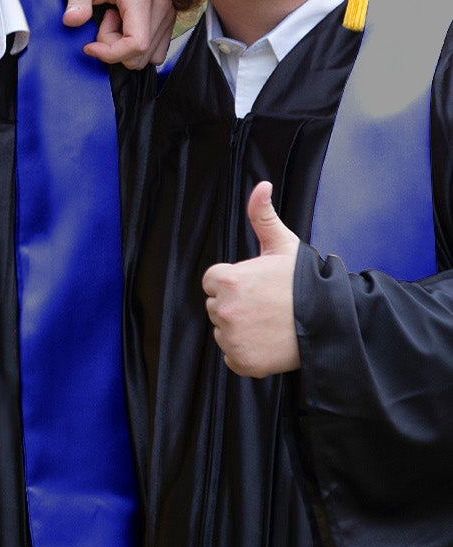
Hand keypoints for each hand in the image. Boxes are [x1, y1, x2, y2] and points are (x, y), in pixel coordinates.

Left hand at [49, 0, 174, 68]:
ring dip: (124, 44)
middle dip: (115, 47)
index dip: (111, 53)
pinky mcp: (167, 14)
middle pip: (142, 53)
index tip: (89, 46)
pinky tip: (121, 21)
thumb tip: (73, 21)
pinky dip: (134, 42)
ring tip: (110, 17)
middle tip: (101, 20)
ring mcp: (167, 9)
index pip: (137, 44)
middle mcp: (162, 2)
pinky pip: (155, 47)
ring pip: (149, 53)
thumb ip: (76, 1)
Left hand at [201, 181, 300, 376]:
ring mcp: (232, 337)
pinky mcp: (241, 361)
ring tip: (270, 323)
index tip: (259, 286)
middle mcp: (224, 309)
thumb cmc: (305, 282)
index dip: (236, 282)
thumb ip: (262, 215)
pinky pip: (232, 355)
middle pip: (217, 306)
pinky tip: (269, 342)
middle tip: (268, 305)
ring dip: (241, 328)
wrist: (332, 322)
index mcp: (227, 280)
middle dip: (237, 305)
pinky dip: (247, 352)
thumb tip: (261, 185)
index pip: (214, 282)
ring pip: (224, 330)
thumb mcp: (283, 245)